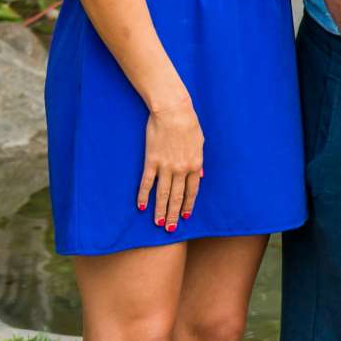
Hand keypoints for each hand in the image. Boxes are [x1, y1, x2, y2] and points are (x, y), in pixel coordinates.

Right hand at [137, 99, 203, 230]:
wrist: (173, 111)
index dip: (188, 205)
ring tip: (158, 223)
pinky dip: (143, 195)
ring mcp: (165, 166)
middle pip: (177, 197)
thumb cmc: (188, 124)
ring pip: (163, 194)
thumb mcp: (200, 143)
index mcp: (195, 165)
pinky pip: (146, 182)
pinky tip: (141, 206)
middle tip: (171, 229)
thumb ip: (198, 162)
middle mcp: (181, 169)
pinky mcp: (151, 161)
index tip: (185, 216)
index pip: (192, 191)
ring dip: (160, 210)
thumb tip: (199, 177)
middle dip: (174, 214)